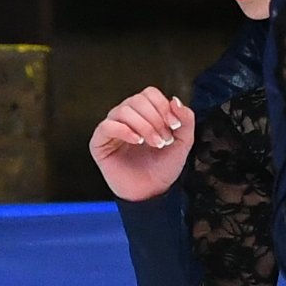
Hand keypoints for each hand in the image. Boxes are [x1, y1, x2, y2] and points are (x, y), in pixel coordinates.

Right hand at [91, 86, 195, 200]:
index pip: (150, 94)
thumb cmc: (163, 168)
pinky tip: (137, 141)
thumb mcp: (183, 142)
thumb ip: (185, 119)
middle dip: (155, 119)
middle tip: (164, 139)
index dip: (163, 106)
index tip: (175, 124)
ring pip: (124, 111)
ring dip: (144, 126)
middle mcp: (127, 117)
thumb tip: (175, 100)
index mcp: (145, 113)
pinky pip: (107, 126)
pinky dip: (124, 130)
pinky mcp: (100, 142)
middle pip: (137, 100)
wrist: (152, 192)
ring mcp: (112, 128)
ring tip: (155, 144)